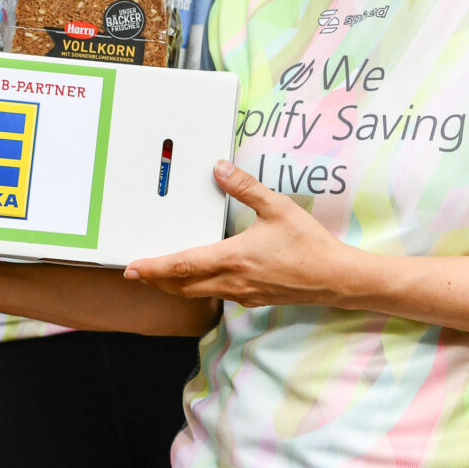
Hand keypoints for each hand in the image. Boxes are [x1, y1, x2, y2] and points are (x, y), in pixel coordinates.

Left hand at [126, 162, 355, 306]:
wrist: (335, 278)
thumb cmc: (309, 245)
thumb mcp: (278, 208)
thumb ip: (246, 188)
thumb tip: (220, 169)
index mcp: (233, 257)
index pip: (182, 264)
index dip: (154, 267)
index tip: (133, 268)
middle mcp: (232, 280)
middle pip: (182, 285)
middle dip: (157, 279)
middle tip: (138, 273)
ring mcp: (242, 293)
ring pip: (198, 293)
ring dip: (176, 285)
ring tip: (161, 275)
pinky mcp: (252, 298)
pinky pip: (217, 294)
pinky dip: (199, 288)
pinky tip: (202, 278)